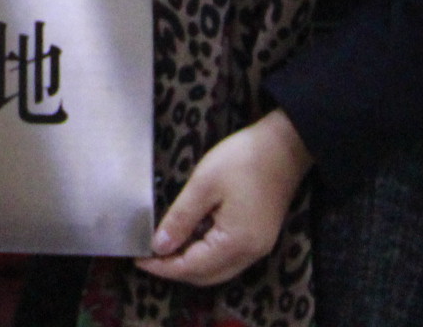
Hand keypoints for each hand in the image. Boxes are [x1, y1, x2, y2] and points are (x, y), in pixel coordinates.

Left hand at [135, 109, 312, 286]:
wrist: (284, 146)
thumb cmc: (243, 160)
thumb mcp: (204, 185)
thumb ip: (180, 218)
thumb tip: (159, 246)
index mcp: (235, 243)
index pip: (192, 267)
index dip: (163, 267)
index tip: (138, 259)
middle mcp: (250, 254)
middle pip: (206, 276)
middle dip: (175, 271)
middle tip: (148, 257)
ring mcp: (259, 247)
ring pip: (218, 271)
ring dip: (190, 266)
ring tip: (164, 251)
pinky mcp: (260, 238)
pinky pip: (229, 260)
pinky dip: (206, 257)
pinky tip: (190, 242)